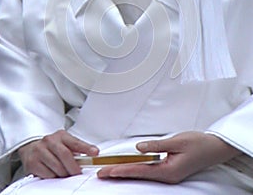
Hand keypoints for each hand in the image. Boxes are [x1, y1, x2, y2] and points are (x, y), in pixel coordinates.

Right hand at [18, 130, 98, 178]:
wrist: (31, 148)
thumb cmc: (52, 147)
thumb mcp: (65, 144)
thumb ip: (77, 150)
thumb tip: (91, 156)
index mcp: (61, 135)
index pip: (75, 142)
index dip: (86, 148)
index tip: (95, 153)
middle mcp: (50, 141)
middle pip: (65, 155)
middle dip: (74, 167)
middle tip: (78, 173)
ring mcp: (40, 151)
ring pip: (57, 167)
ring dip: (64, 174)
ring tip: (65, 173)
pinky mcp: (33, 162)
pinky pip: (48, 174)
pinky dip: (54, 177)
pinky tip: (54, 173)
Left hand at [98, 131, 241, 183]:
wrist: (214, 148)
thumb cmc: (198, 144)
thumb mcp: (177, 142)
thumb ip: (156, 145)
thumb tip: (139, 147)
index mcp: (168, 171)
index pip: (140, 171)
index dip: (122, 170)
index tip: (108, 171)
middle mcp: (167, 176)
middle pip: (138, 175)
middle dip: (119, 173)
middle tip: (102, 173)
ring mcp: (168, 174)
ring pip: (142, 173)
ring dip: (125, 171)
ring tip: (110, 171)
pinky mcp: (169, 170)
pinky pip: (149, 170)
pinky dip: (136, 168)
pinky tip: (129, 167)